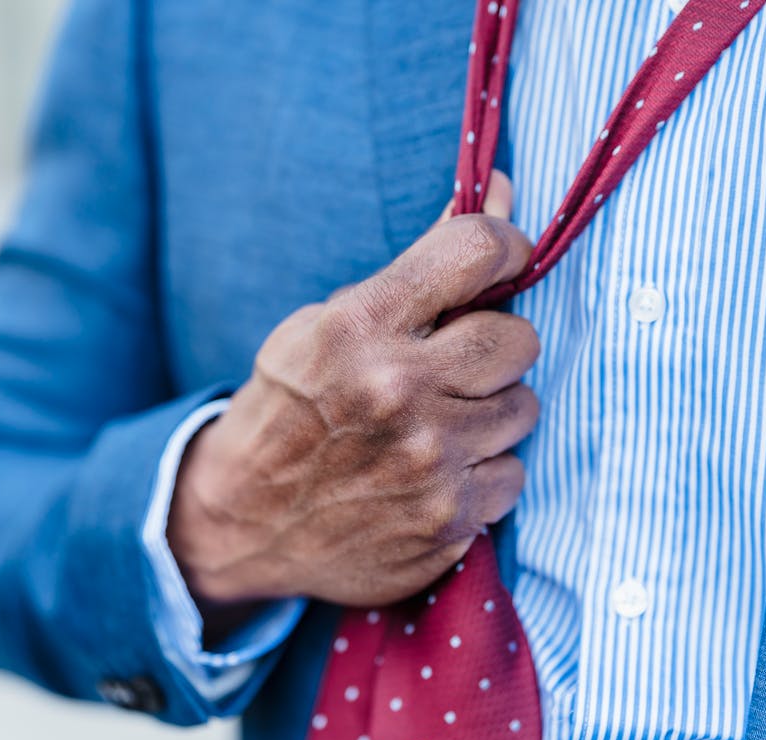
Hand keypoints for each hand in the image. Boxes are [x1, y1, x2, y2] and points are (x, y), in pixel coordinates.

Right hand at [167, 172, 540, 608]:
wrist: (241, 521)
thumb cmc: (288, 408)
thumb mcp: (326, 322)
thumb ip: (418, 267)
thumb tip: (501, 191)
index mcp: (358, 327)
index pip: (477, 250)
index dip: (505, 246)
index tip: (504, 260)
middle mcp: (398, 391)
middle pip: (519, 337)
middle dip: (497, 342)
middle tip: (460, 359)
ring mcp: (428, 462)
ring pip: (524, 407)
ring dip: (490, 409)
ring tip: (441, 421)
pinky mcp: (446, 520)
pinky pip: (512, 475)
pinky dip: (483, 471)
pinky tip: (438, 471)